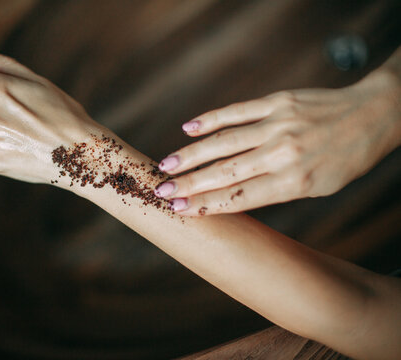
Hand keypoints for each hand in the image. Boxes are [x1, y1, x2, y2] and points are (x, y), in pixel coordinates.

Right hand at [154, 70, 400, 215]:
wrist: (373, 115)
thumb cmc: (345, 159)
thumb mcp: (318, 187)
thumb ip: (276, 190)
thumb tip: (232, 195)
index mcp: (295, 181)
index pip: (240, 196)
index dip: (205, 204)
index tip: (179, 210)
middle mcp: (283, 153)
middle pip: (225, 172)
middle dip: (190, 184)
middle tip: (161, 191)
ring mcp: (279, 124)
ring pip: (225, 142)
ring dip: (192, 154)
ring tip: (166, 165)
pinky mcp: (278, 101)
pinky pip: (238, 110)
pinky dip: (211, 119)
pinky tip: (189, 128)